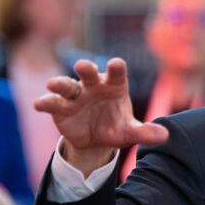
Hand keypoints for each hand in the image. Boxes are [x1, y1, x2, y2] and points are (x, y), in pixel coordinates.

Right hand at [34, 58, 167, 175]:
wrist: (95, 140)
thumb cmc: (115, 126)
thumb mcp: (130, 132)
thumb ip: (145, 132)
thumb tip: (165, 136)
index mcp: (114, 86)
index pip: (116, 74)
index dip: (115, 69)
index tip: (116, 64)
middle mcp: (93, 86)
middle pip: (88, 74)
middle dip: (85, 69)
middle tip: (83, 66)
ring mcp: (75, 95)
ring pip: (66, 85)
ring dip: (60, 83)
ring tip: (54, 84)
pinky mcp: (60, 108)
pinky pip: (52, 103)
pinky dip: (46, 102)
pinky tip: (39, 104)